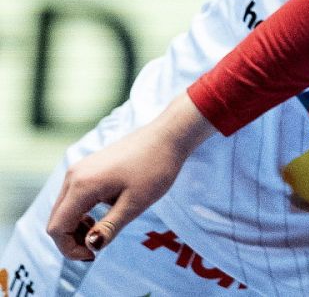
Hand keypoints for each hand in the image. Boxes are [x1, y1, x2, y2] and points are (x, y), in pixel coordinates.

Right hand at [46, 93, 216, 259]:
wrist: (168, 136)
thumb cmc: (156, 167)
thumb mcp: (136, 203)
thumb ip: (110, 227)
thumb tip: (91, 247)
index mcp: (82, 185)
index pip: (57, 227)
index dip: (69, 248)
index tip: (92, 256)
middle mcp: (73, 176)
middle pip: (56, 218)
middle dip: (71, 239)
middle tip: (97, 248)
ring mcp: (79, 169)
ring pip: (64, 208)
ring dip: (76, 226)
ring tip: (103, 232)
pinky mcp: (87, 167)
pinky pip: (74, 196)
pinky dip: (82, 211)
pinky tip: (103, 214)